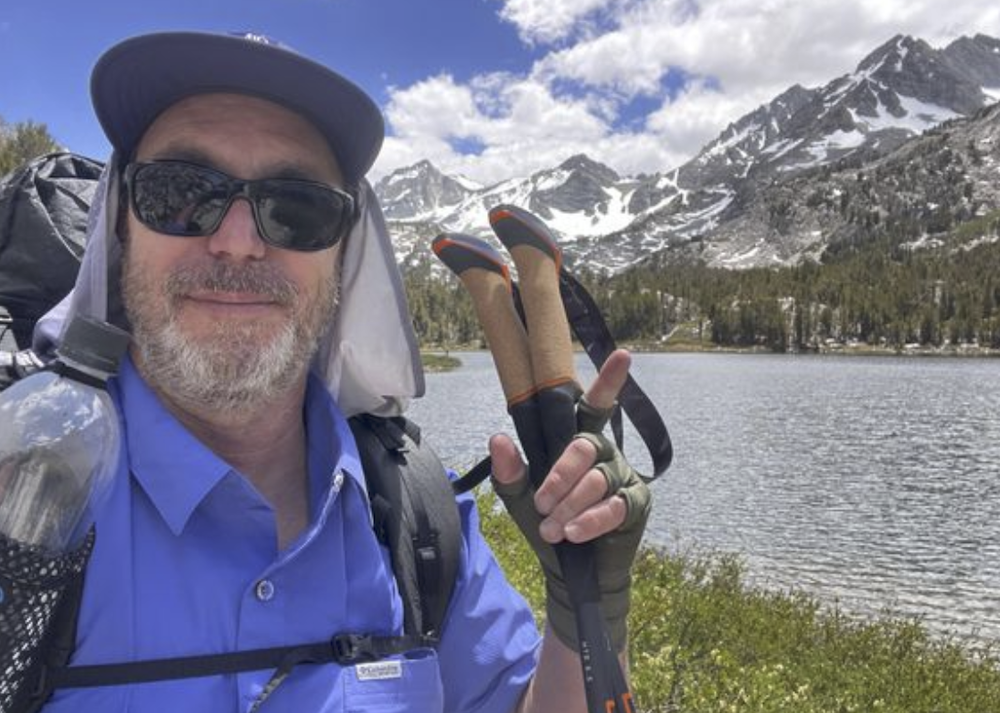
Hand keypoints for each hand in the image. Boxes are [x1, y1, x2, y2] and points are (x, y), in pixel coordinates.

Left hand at [489, 349, 651, 650]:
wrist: (566, 572)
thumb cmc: (545, 523)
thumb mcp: (518, 499)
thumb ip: (509, 471)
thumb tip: (497, 439)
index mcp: (577, 441)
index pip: (594, 406)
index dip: (609, 381)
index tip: (623, 355)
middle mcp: (603, 452)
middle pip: (584, 445)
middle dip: (560, 475)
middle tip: (541, 502)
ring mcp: (622, 477)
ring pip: (596, 479)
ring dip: (569, 506)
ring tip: (553, 528)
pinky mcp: (635, 504)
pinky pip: (614, 505)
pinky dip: (590, 520)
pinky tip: (575, 533)